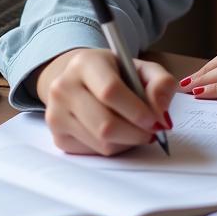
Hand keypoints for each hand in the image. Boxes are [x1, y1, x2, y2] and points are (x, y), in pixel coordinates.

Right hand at [35, 47, 175, 155]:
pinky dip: (113, 148)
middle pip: (104, 124)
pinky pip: (93, 152)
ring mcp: (56, 114)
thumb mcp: (141, 68)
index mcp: (85, 63)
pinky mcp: (58, 137)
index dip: (136, 110)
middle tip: (152, 132)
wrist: (80, 80)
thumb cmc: (115, 74)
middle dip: (135, 133)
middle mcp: (63, 87)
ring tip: (136, 130)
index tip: (155, 120)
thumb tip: (161, 110)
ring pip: (100, 143)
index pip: (110, 91)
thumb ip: (160, 82)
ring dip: (127, 142)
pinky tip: (118, 134)